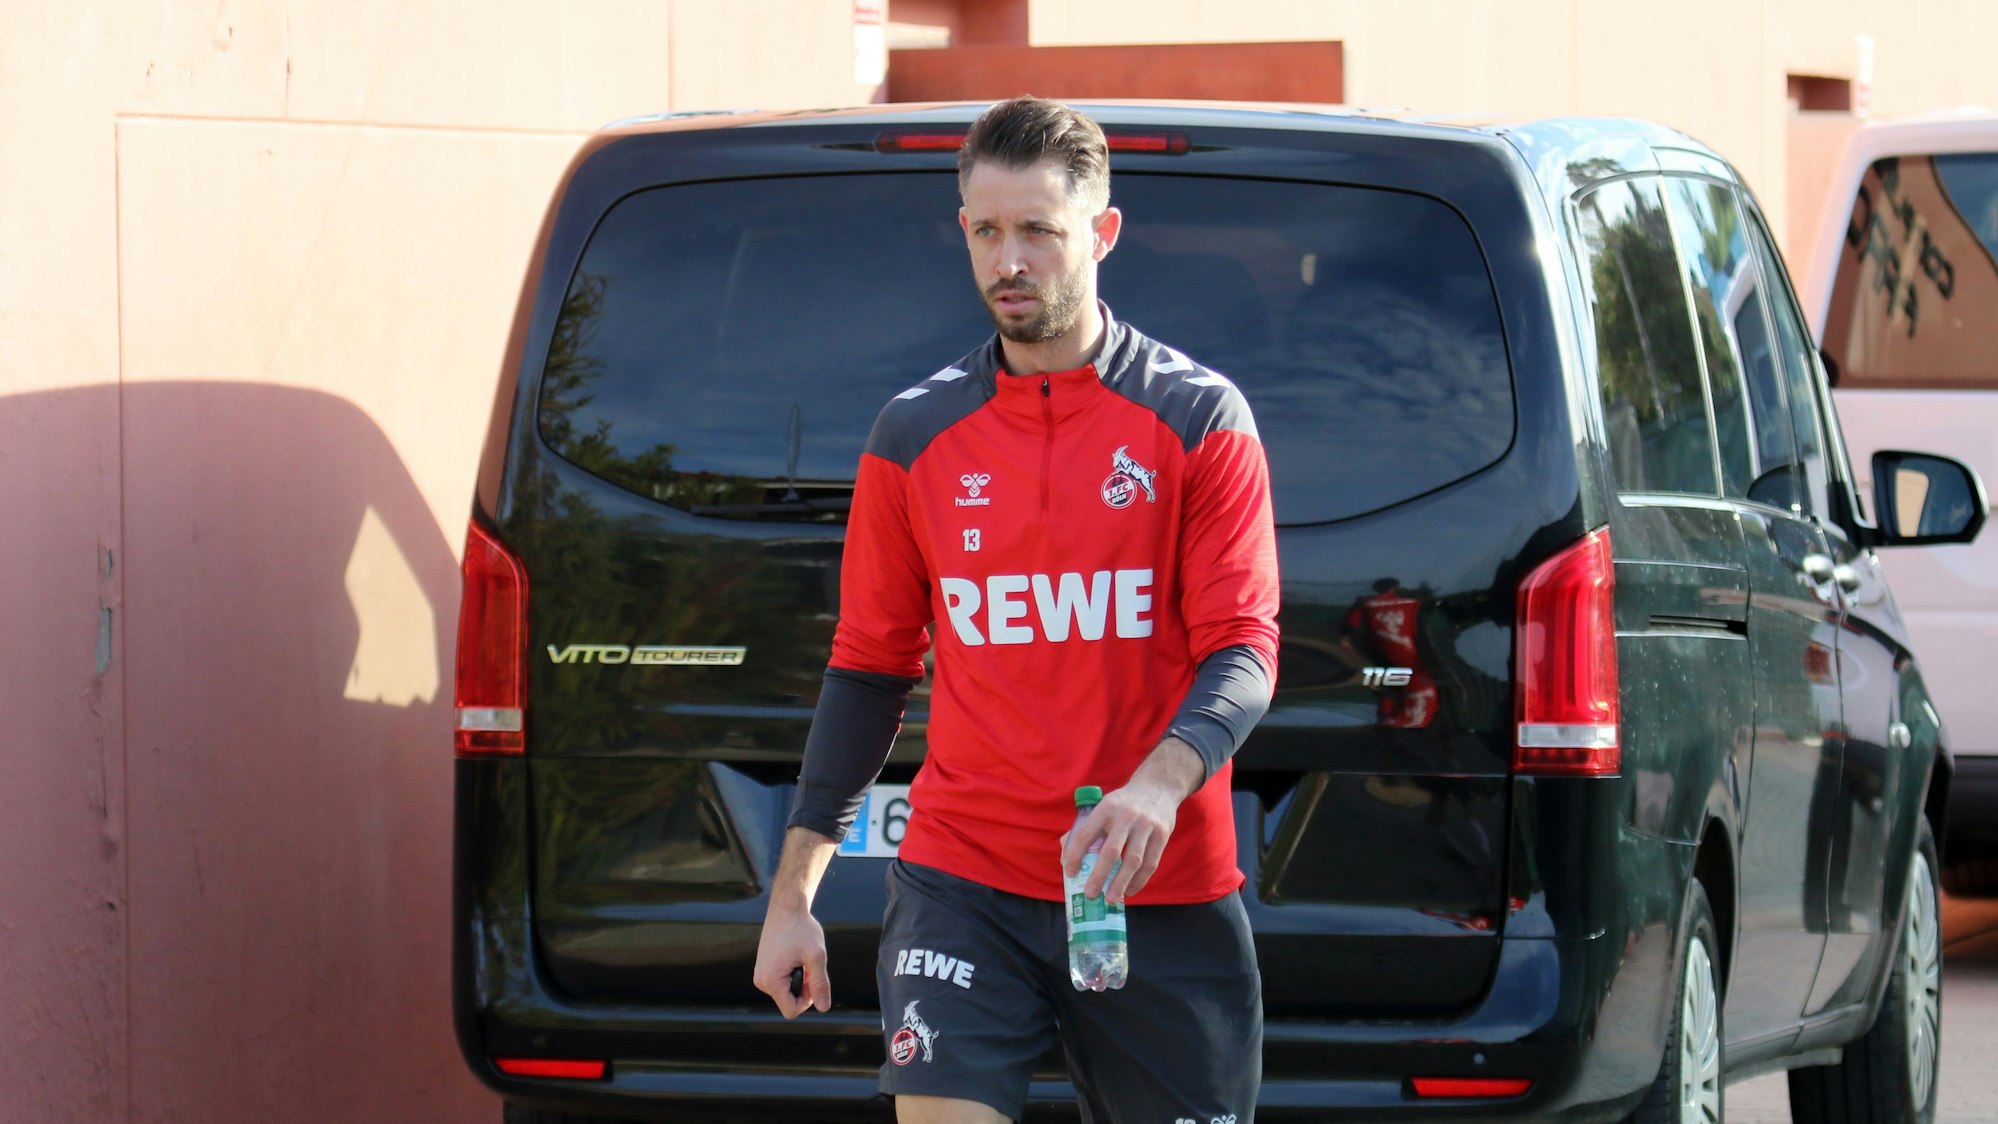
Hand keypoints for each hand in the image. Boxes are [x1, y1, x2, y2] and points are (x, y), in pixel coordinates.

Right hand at [753, 903, 830, 1016]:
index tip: (814, 978)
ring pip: (786, 992)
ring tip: (801, 958)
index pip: (791, 1010)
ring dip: (798, 979)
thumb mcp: (816, 956)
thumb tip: (823, 1008)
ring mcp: (761, 975)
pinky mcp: (764, 968)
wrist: (786, 908)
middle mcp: (761, 981)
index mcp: (770, 981)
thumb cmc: (801, 929)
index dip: (808, 1000)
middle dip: (803, 988)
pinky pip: (781, 982)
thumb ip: (820, 983)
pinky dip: (792, 973)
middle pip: (788, 1002)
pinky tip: (795, 956)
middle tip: (809, 964)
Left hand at [1061, 777, 1180, 903]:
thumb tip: (1066, 859)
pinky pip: (1150, 863)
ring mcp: (1146, 825)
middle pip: (1111, 851)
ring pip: (1133, 860)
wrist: (1158, 787)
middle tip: (1090, 895)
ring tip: (1111, 899)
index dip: (1075, 854)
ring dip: (1121, 883)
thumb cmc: (1123, 804)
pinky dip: (1139, 880)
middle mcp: (1126, 816)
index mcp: (1106, 808)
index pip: (1086, 833)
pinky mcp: (1162, 834)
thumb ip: (1086, 829)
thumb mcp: (1104, 806)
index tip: (1070, 873)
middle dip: (1099, 876)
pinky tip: (1130, 891)